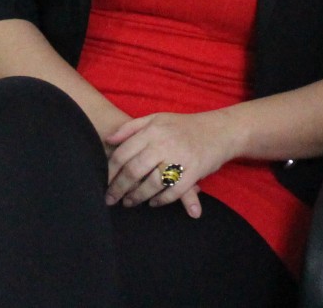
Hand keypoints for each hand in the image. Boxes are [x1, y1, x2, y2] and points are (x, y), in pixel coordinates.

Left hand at [104, 110, 243, 217]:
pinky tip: (153, 203)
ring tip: (128, 202)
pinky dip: (160, 200)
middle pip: (134, 170)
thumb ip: (131, 127)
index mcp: (153, 130)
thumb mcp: (157, 119)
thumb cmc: (184, 126)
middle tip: (109, 199)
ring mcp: (179, 158)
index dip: (110, 170)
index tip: (103, 181)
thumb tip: (108, 139)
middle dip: (118, 187)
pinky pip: (172, 192)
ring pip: (151, 184)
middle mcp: (164, 143)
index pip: (123, 152)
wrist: (219, 130)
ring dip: (137, 197)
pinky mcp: (193, 173)